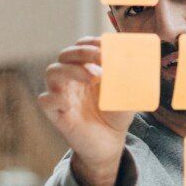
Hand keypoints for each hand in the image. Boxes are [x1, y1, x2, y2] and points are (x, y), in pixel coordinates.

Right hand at [38, 36, 135, 185]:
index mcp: (86, 67)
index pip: (81, 46)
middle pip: (65, 54)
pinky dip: (56, 97)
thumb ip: (132, 77)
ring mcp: (61, 93)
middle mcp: (71, 77)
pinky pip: (45, 99)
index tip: (106, 44)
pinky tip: (71, 102)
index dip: (91, 42)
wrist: (110, 143)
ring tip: (94, 78)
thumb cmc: (117, 114)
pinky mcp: (55, 112)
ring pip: (52, 71)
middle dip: (83, 52)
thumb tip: (139, 59)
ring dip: (72, 70)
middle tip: (101, 58)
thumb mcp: (129, 93)